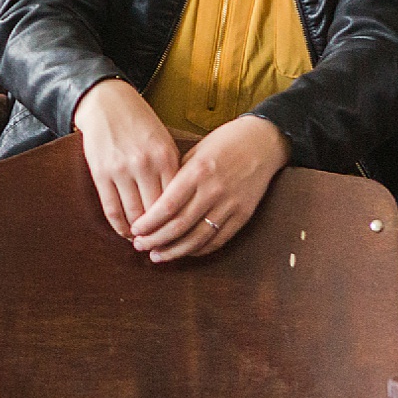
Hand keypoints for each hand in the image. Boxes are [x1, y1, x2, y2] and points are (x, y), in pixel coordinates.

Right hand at [73, 78, 180, 238]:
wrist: (107, 102)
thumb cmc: (140, 122)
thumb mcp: (164, 141)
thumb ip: (173, 171)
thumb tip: (181, 205)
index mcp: (166, 157)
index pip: (176, 201)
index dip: (178, 222)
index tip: (180, 235)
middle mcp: (144, 165)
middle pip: (156, 212)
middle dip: (160, 233)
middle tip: (163, 246)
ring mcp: (120, 169)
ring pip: (133, 214)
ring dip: (139, 233)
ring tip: (143, 241)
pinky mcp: (100, 172)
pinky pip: (111, 208)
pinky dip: (119, 225)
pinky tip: (124, 232)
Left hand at [130, 115, 289, 262]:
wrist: (261, 142)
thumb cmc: (222, 143)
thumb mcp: (194, 152)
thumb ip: (176, 177)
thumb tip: (153, 204)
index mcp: (197, 172)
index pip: (167, 206)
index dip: (149, 223)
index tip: (135, 230)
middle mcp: (214, 190)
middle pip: (179, 225)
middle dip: (156, 240)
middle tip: (140, 246)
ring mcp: (231, 204)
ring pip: (198, 238)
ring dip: (175, 251)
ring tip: (158, 256)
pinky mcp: (244, 215)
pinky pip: (219, 240)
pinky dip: (199, 249)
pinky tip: (185, 251)